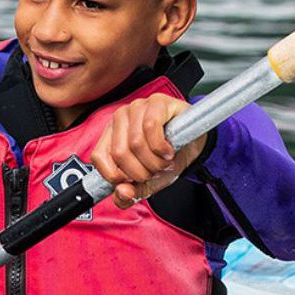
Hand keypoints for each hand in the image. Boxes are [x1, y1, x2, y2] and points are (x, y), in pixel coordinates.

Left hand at [90, 94, 206, 208]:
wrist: (195, 141)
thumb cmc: (168, 157)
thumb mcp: (150, 181)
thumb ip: (133, 192)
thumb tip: (122, 193)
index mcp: (111, 134)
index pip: (99, 157)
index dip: (118, 176)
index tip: (135, 179)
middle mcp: (120, 118)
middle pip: (119, 153)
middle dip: (141, 172)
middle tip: (155, 172)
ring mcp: (137, 107)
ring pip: (136, 142)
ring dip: (154, 161)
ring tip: (164, 162)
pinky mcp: (156, 101)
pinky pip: (151, 126)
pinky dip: (161, 146)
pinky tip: (169, 151)